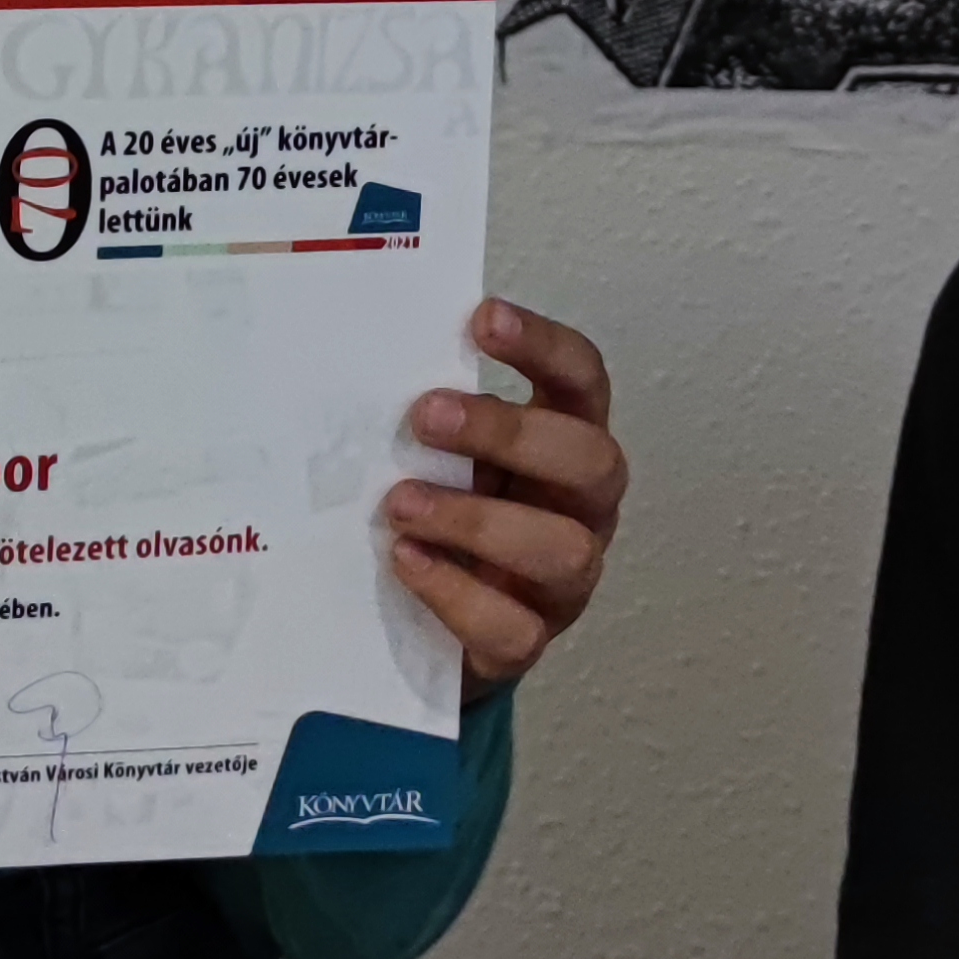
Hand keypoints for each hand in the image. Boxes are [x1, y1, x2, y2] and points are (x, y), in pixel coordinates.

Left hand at [386, 298, 625, 699]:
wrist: (436, 623)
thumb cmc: (447, 513)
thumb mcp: (448, 457)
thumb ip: (435, 421)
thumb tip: (367, 369)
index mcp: (567, 442)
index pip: (582, 380)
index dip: (543, 347)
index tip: (483, 318)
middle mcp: (583, 508)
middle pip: (590, 461)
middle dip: (509, 434)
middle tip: (426, 415)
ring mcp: (567, 580)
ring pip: (562, 550)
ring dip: (476, 520)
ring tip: (400, 503)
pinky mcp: (531, 640)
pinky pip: (513, 627)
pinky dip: (455, 591)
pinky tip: (406, 560)